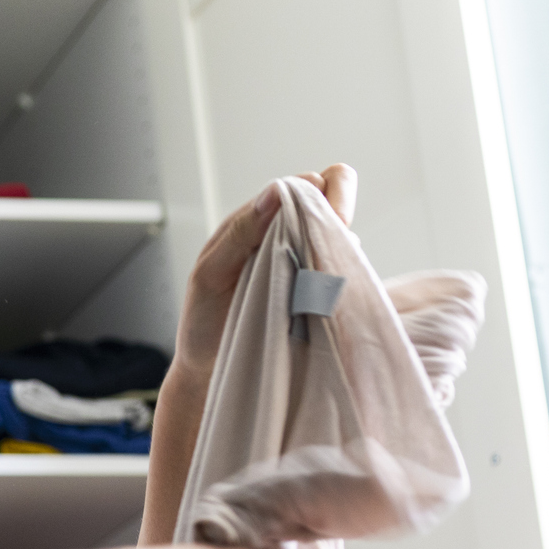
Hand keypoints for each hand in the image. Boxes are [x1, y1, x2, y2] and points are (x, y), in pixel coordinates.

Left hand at [172, 164, 357, 381]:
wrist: (209, 365)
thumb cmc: (203, 317)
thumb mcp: (210, 273)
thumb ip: (240, 231)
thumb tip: (276, 192)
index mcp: (260, 219)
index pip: (312, 182)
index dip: (320, 195)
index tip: (309, 224)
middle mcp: (287, 231)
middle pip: (338, 197)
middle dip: (337, 215)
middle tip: (316, 250)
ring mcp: (306, 258)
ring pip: (345, 234)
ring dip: (334, 250)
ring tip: (306, 283)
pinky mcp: (318, 288)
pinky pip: (344, 270)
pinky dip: (338, 277)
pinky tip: (316, 297)